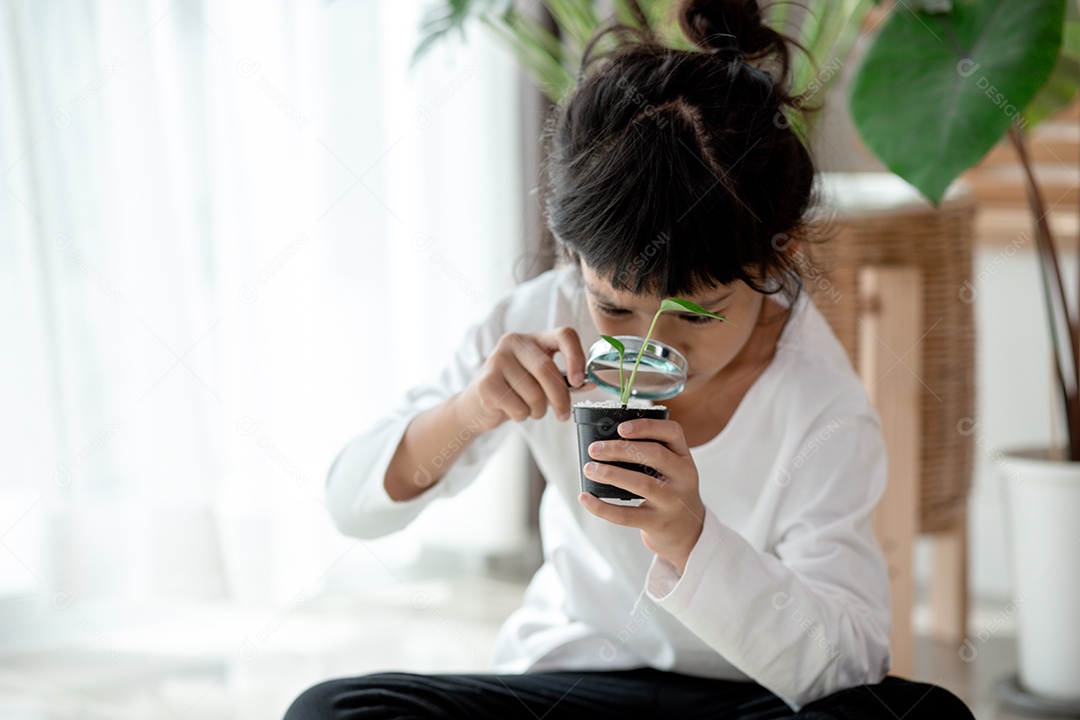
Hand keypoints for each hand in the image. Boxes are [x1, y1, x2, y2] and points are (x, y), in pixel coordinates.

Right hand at [456, 327, 587, 432]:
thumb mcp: (540, 379)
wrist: (477, 404)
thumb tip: (592, 383)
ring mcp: (497, 359)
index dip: (577, 357)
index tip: (579, 381)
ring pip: (534, 393)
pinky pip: (518, 406)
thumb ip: (565, 379)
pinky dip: (521, 416)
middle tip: (563, 414)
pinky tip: (512, 410)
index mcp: (534, 338)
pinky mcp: (486, 381)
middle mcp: (514, 342)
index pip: (564, 335)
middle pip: (547, 370)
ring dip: (539, 410)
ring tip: (530, 409)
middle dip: (560, 398)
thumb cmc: (515, 390)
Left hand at [578, 418, 704, 573]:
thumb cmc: (670, 491)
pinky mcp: (657, 523)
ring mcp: (671, 501)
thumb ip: (651, 453)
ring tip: (589, 469)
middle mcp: (683, 477)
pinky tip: (585, 498)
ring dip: (610, 473)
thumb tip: (605, 440)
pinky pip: (626, 515)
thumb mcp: (672, 469)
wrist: (687, 531)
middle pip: (654, 455)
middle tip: (594, 449)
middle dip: (620, 449)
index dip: (646, 427)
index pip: (673, 432)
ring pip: (641, 483)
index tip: (620, 428)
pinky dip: (601, 507)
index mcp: (684, 457)